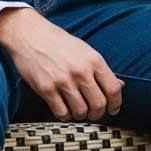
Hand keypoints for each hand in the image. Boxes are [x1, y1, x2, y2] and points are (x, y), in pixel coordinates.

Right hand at [0, 7, 123, 121]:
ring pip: (81, 112)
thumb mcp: (84, 50)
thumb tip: (120, 86)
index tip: (113, 110)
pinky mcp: (46, 89)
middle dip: (98, 114)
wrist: (30, 35)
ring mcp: (63, 81)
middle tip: (93, 113)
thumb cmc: (59, 43)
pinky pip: (62, 113)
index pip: (113, 89)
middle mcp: (80, 71)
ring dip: (81, 115)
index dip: (116, 104)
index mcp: (93, 60)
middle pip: (99, 104)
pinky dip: (66, 116)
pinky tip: (64, 110)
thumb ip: (101, 70)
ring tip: (78, 110)